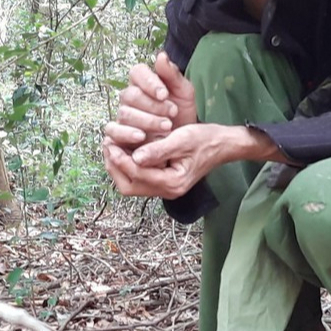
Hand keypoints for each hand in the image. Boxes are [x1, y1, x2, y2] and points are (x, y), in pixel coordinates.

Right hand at [101, 52, 196, 153]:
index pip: (137, 72)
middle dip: (153, 105)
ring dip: (147, 120)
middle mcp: (129, 97)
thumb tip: (161, 55)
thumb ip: (172, 74)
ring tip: (166, 127)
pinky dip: (125, 133)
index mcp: (143, 82)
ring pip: (125, 113)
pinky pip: (112, 130)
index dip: (149, 82)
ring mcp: (122, 115)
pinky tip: (141, 136)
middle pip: (131, 95)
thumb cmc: (182, 113)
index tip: (165, 94)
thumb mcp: (184, 92)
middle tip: (173, 113)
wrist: (183, 140)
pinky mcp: (118, 134)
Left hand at [104, 123, 282, 198]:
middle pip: (129, 186)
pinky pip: (139, 179)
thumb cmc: (205, 140)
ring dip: (118, 167)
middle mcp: (168, 191)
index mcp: (173, 182)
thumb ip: (158, 150)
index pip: (138, 174)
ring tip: (112, 146)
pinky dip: (128, 166)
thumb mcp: (182, 139)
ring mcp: (165, 188)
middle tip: (107, 145)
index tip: (110, 143)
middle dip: (114, 167)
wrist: (223, 145)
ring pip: (132, 185)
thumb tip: (134, 156)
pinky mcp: (164, 181)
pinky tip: (124, 150)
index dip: (121, 159)